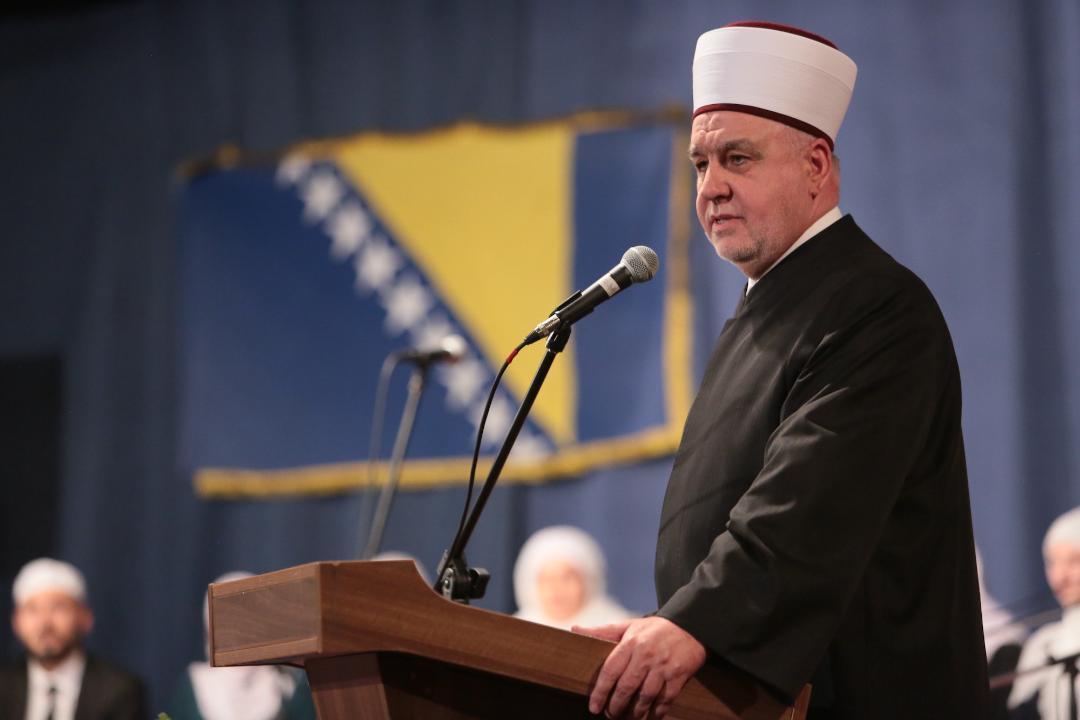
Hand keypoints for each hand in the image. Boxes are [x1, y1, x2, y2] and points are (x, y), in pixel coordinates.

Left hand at [573, 616, 705, 718]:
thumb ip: (602, 631)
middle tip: (610, 715)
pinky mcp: (678, 675)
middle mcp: (645, 655)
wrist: (690, 624)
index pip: (610, 671)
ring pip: (645, 697)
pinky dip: (657, 712)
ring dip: (635, 712)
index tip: (594, 706)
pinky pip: (665, 699)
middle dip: (616, 706)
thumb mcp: (628, 626)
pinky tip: (650, 717)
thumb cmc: (654, 629)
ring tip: (628, 718)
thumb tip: (574, 630)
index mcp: (631, 643)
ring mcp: (663, 667)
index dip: (600, 691)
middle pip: (627, 687)